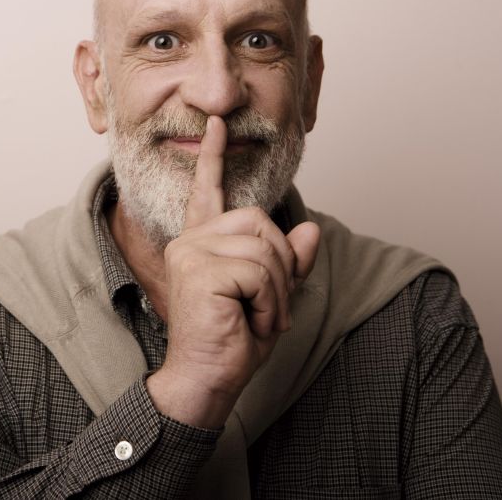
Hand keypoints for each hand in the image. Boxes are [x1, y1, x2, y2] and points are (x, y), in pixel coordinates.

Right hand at [145, 116, 320, 428]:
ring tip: (257, 318)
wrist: (207, 378)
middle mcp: (190, 241)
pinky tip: (249, 322)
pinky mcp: (199, 270)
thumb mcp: (271, 297)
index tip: (218, 123)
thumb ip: (289, 263)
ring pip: (265, 249)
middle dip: (280, 266)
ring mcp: (191, 253)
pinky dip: (269, 303)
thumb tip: (311, 230)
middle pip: (260, 222)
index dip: (215, 157)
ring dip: (277, 292)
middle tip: (265, 306)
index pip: (208, 191)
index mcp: (202, 242)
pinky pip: (260, 272)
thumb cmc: (232, 339)